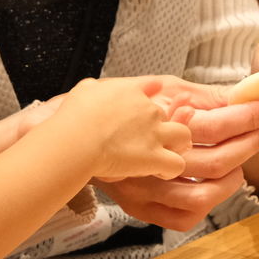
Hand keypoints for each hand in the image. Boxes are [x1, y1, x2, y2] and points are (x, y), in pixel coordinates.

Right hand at [56, 77, 191, 181]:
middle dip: (161, 126)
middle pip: (167, 114)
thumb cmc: (74, 116)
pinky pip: (176, 164)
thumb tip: (95, 86)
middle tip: (148, 139)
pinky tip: (160, 171)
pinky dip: (170, 169)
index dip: (152, 95)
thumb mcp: (83, 90)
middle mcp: (148, 110)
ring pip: (184, 136)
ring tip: (167, 153)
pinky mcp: (154, 157)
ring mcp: (154, 134)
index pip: (152, 87)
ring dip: (177, 145)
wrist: (78, 139)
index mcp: (130, 93)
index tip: (152, 100)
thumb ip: (94, 88)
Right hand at [92, 76, 258, 228]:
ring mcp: (147, 188)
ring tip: (241, 163)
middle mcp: (153, 160)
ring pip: (204, 196)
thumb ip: (199, 95)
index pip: (219, 123)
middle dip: (253, 142)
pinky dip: (205, 207)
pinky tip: (214, 187)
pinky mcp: (141, 208)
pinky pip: (182, 218)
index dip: (253, 116)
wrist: (73, 134)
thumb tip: (238, 96)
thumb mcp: (160, 87)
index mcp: (157, 126)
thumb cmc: (119, 106)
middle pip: (219, 161)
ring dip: (232, 180)